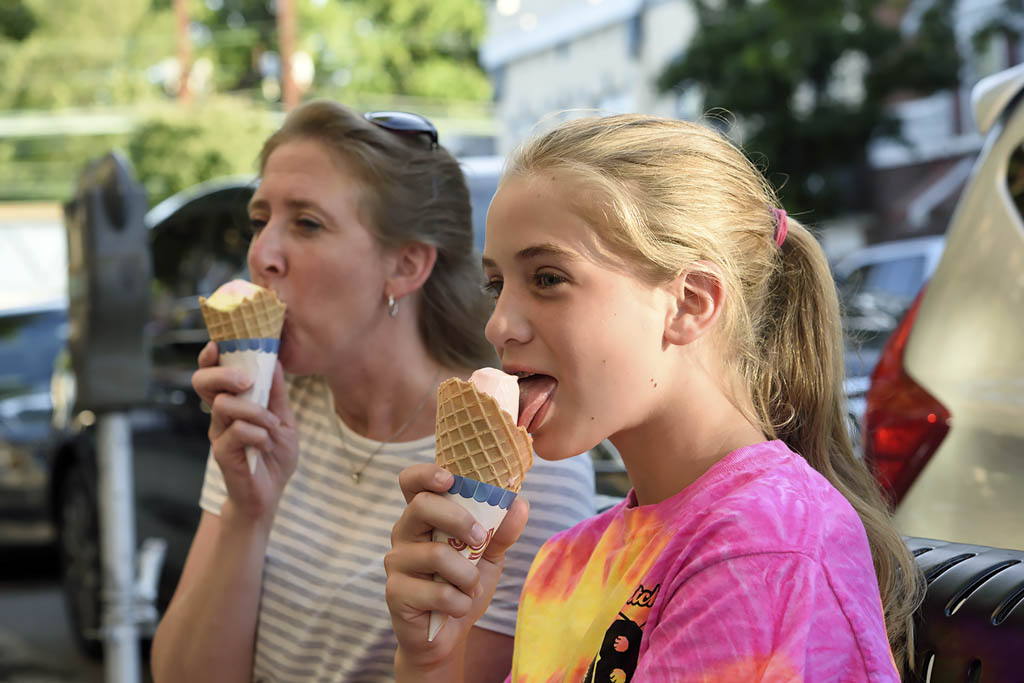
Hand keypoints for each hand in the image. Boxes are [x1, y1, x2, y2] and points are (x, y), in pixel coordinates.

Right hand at [192, 341, 297, 523]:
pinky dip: (257, 433)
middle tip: (246, 381)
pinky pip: (237, 431)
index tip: (217, 344)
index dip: (210, 357)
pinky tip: (266, 443)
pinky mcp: (223, 453)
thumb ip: (277, 393)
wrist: (270, 494)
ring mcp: (219, 434)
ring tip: (271, 424)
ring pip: (224, 405)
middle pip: (203, 383)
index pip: (212, 374)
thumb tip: (275, 360)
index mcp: (233, 404)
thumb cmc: (273, 456)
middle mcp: (220, 416)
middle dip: (224, 374)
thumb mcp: (283, 420)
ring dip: (254, 410)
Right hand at [385, 464, 528, 672]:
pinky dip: (459, 602)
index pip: (412, 482)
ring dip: (467, 575)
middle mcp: (404, 533)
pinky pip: (437, 592)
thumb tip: (519, 503)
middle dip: (460, 520)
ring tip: (472, 586)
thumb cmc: (464, 585)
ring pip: (436, 554)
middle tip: (481, 539)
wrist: (448, 634)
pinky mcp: (395, 592)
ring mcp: (396, 562)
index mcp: (424, 516)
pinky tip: (458, 606)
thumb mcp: (489, 555)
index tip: (450, 479)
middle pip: (422, 506)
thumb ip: (503, 529)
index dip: (426, 473)